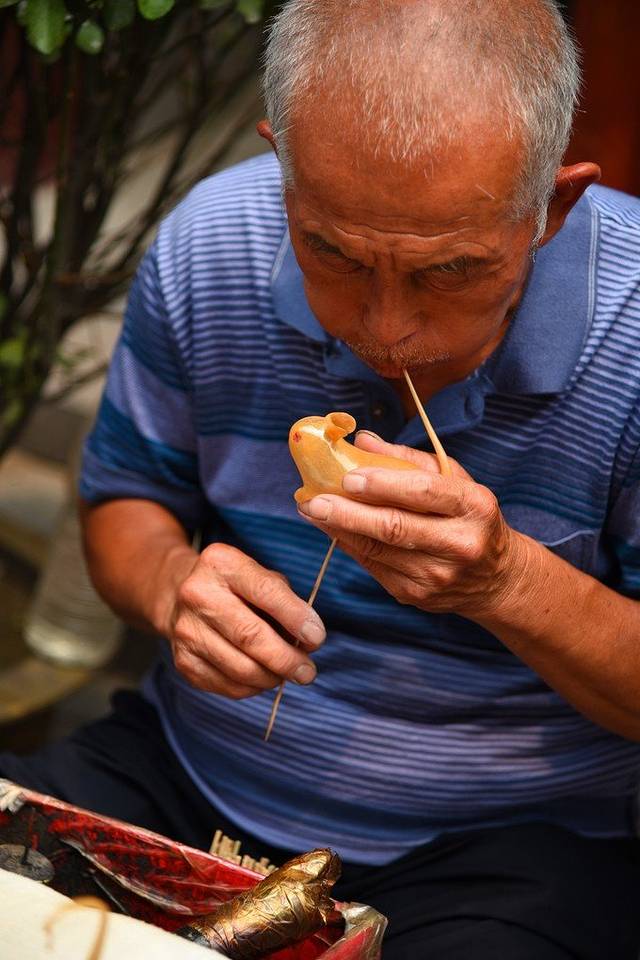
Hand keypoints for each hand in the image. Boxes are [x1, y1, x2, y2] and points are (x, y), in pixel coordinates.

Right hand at [164, 543, 324, 698]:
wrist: (180, 595)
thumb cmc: (235, 587)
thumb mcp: (259, 576)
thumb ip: (286, 602)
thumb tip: (308, 641)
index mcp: (222, 564)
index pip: (265, 591)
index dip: (295, 617)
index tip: (317, 637)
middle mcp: (197, 594)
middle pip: (250, 636)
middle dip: (286, 659)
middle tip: (308, 671)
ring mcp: (186, 630)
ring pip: (241, 668)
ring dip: (273, 677)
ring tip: (288, 673)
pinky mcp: (183, 661)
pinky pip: (228, 686)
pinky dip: (253, 687)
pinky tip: (263, 676)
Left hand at [297, 431, 520, 618]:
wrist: (496, 578)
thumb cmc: (469, 516)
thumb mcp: (454, 479)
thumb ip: (408, 460)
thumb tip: (362, 440)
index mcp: (474, 507)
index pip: (424, 492)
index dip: (383, 484)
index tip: (348, 476)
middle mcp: (460, 544)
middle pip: (394, 527)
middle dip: (347, 512)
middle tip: (313, 499)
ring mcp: (438, 576)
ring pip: (377, 550)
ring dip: (338, 529)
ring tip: (312, 510)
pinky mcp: (417, 596)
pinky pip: (374, 567)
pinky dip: (349, 546)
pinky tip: (333, 529)